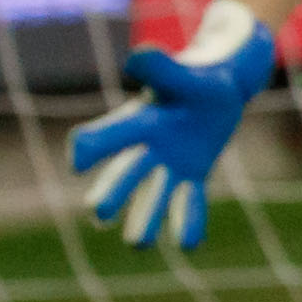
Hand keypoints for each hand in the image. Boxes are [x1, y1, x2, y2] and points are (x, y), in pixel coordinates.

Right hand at [70, 0, 278, 249]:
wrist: (221, 84)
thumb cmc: (196, 77)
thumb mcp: (182, 74)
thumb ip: (160, 69)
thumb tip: (139, 56)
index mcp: (136, 122)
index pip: (103, 138)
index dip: (89, 148)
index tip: (79, 159)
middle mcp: (146, 147)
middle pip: (124, 174)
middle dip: (112, 193)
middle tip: (100, 214)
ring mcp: (169, 164)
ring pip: (151, 196)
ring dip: (143, 219)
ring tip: (137, 244)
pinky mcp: (193, 173)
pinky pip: (189, 201)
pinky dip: (189, 221)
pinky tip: (191, 245)